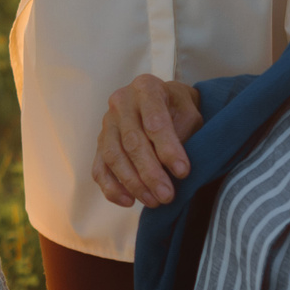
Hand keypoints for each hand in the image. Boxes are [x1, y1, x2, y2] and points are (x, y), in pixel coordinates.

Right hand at [93, 74, 203, 207]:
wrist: (164, 101)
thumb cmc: (179, 108)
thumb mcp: (190, 112)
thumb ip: (184, 132)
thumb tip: (174, 166)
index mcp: (146, 88)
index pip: (155, 121)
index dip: (168, 149)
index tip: (183, 172)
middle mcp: (121, 102)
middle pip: (132, 141)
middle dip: (150, 173)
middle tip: (167, 195)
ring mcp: (107, 122)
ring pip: (113, 156)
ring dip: (132, 183)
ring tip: (153, 201)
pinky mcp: (99, 142)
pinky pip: (99, 168)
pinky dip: (111, 188)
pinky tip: (128, 201)